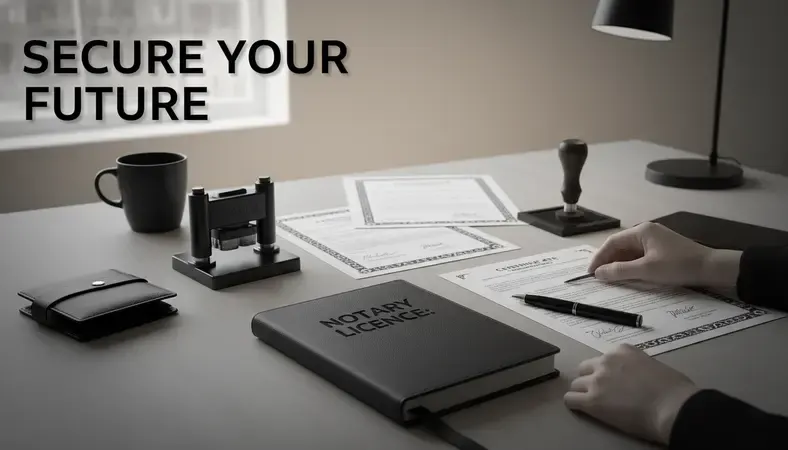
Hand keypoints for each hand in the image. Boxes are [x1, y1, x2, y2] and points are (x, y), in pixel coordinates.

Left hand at [564, 344, 699, 444]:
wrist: (673, 407)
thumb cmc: (674, 390)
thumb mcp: (653, 364)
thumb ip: (636, 366)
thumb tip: (633, 376)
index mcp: (622, 350)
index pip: (603, 359)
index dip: (608, 372)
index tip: (615, 382)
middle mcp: (606, 361)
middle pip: (585, 369)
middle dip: (590, 379)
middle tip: (602, 392)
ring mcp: (597, 380)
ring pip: (576, 384)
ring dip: (583, 392)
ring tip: (594, 403)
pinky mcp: (592, 400)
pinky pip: (570, 399)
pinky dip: (574, 404)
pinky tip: (581, 409)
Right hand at [588, 222, 741, 286]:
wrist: (712, 268)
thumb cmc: (678, 266)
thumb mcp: (646, 270)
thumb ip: (619, 271)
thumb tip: (598, 273)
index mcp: (641, 231)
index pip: (612, 243)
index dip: (599, 258)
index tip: (591, 273)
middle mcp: (647, 231)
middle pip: (620, 246)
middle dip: (608, 261)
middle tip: (599, 277)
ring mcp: (656, 240)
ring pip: (630, 252)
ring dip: (620, 265)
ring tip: (611, 279)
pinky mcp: (663, 249)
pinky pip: (641, 256)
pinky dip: (632, 265)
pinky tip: (629, 276)